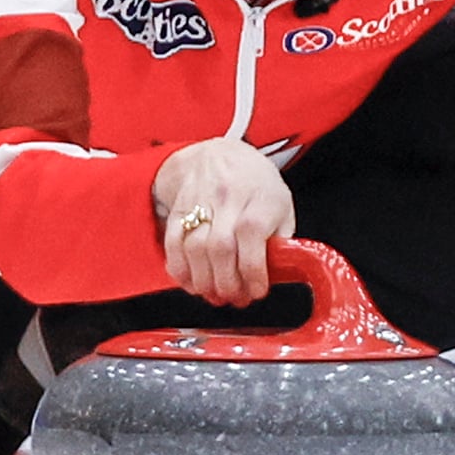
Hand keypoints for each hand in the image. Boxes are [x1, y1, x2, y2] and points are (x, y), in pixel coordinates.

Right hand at [153, 138, 296, 306]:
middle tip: (235, 299)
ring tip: (215, 295)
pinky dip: (180, 271)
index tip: (257, 291)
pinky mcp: (178, 210)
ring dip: (204, 282)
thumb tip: (280, 272)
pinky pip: (173, 245)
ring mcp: (200, 204)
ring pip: (194, 249)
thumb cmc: (256, 185)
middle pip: (220, 248)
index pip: (252, 237)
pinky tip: (193, 284)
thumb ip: (282, 238)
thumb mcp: (282, 205)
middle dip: (227, 283)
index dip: (253, 272)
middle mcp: (228, 200)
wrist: (220, 155)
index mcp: (258, 199)